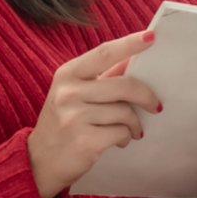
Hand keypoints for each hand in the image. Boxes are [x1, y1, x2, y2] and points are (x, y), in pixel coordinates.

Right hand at [27, 30, 162, 197]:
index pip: (104, 53)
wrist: (40, 161)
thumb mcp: (75, 93)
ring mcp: (74, 117)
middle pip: (124, 86)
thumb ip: (102, 77)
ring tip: (132, 130)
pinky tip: (120, 140)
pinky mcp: (84, 141)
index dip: (130, 44)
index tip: (152, 36)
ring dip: (135, 124)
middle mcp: (69, 92)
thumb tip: (133, 59)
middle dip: (147, 96)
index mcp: (68, 74)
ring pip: (125, 112)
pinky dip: (126, 137)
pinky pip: (121, 133)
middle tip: (156, 106)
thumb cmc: (64, 122)